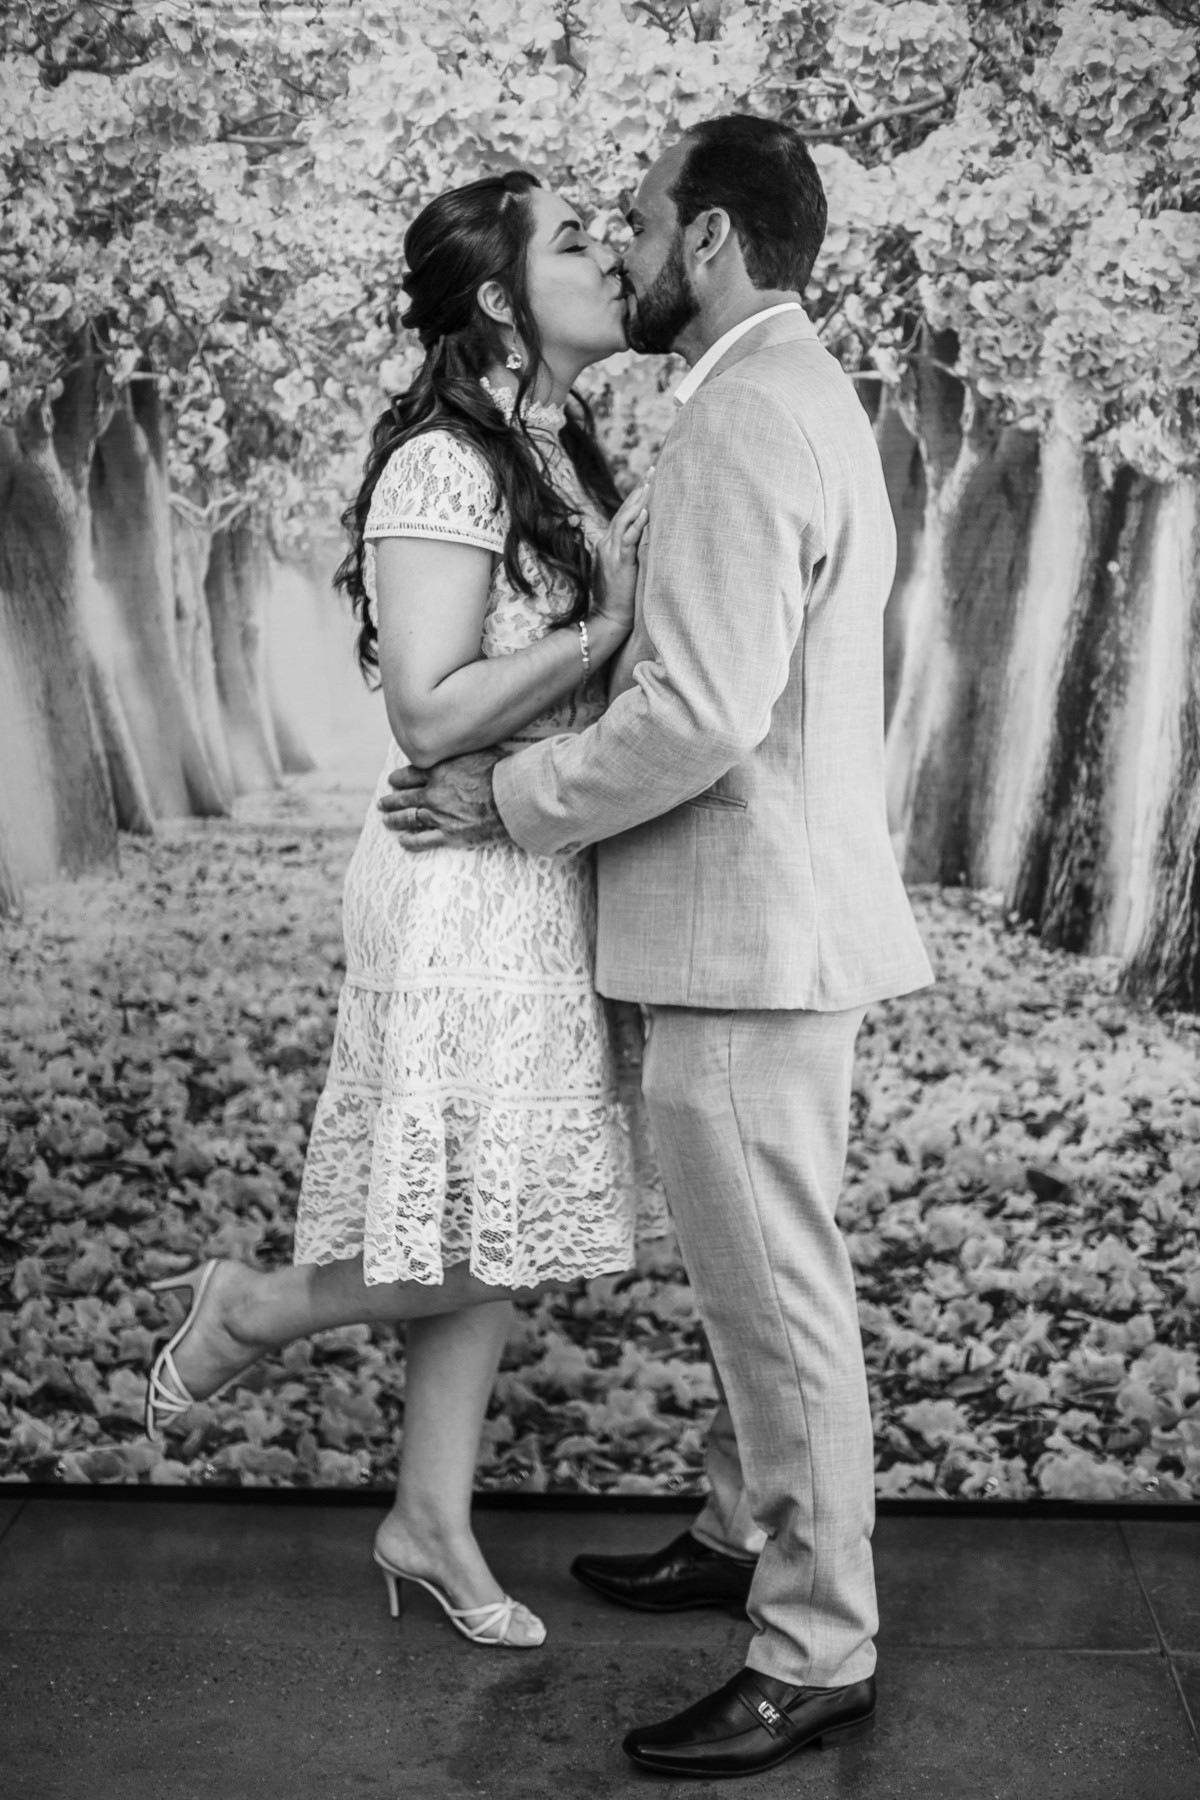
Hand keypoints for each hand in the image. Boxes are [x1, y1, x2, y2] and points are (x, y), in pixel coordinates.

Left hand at [378, 749, 508, 849]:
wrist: (511, 797)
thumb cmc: (501, 771)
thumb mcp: (479, 749)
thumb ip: (464, 749)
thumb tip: (464, 738)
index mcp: (439, 771)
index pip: (410, 775)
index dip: (399, 779)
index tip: (393, 781)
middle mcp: (433, 793)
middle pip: (404, 797)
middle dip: (391, 800)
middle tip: (382, 803)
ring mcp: (439, 815)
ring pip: (409, 818)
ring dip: (395, 819)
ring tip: (386, 821)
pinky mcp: (450, 834)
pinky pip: (424, 840)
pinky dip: (411, 841)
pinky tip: (403, 841)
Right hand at [589, 471, 651, 638]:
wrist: (607, 619)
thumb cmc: (619, 599)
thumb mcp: (623, 570)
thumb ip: (631, 553)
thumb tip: (646, 542)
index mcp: (607, 544)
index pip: (623, 515)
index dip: (635, 497)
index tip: (648, 479)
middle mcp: (607, 544)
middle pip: (624, 511)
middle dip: (638, 490)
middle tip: (652, 470)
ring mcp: (611, 552)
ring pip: (624, 519)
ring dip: (638, 500)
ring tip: (650, 483)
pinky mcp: (619, 562)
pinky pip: (628, 539)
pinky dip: (637, 524)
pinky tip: (647, 511)